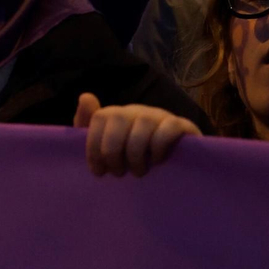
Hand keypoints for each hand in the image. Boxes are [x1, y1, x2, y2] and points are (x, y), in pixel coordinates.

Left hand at [74, 94, 199, 176]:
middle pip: (119, 117)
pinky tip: (157, 161)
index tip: (98, 171)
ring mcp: (160, 116)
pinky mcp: (183, 125)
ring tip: (137, 171)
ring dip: (136, 152)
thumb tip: (85, 96)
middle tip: (118, 172)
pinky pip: (171, 126)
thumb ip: (88, 124)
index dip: (94, 145)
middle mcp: (137, 111)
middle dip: (113, 150)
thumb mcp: (105, 147)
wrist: (173, 166)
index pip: (99, 117)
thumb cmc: (131, 159)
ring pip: (144, 122)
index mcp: (116, 114)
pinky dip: (160, 146)